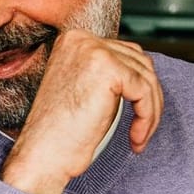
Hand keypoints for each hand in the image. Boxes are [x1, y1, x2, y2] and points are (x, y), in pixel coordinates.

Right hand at [0, 29, 162, 193]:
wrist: (43, 153)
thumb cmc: (60, 132)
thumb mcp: (85, 90)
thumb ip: (107, 74)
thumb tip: (141, 73)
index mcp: (73, 41)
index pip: (123, 53)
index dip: (137, 86)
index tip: (137, 115)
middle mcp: (81, 40)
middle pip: (139, 63)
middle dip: (148, 99)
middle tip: (143, 127)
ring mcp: (94, 51)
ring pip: (146, 78)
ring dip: (150, 111)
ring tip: (139, 137)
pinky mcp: (108, 69)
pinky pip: (145, 91)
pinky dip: (147, 117)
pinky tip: (136, 138)